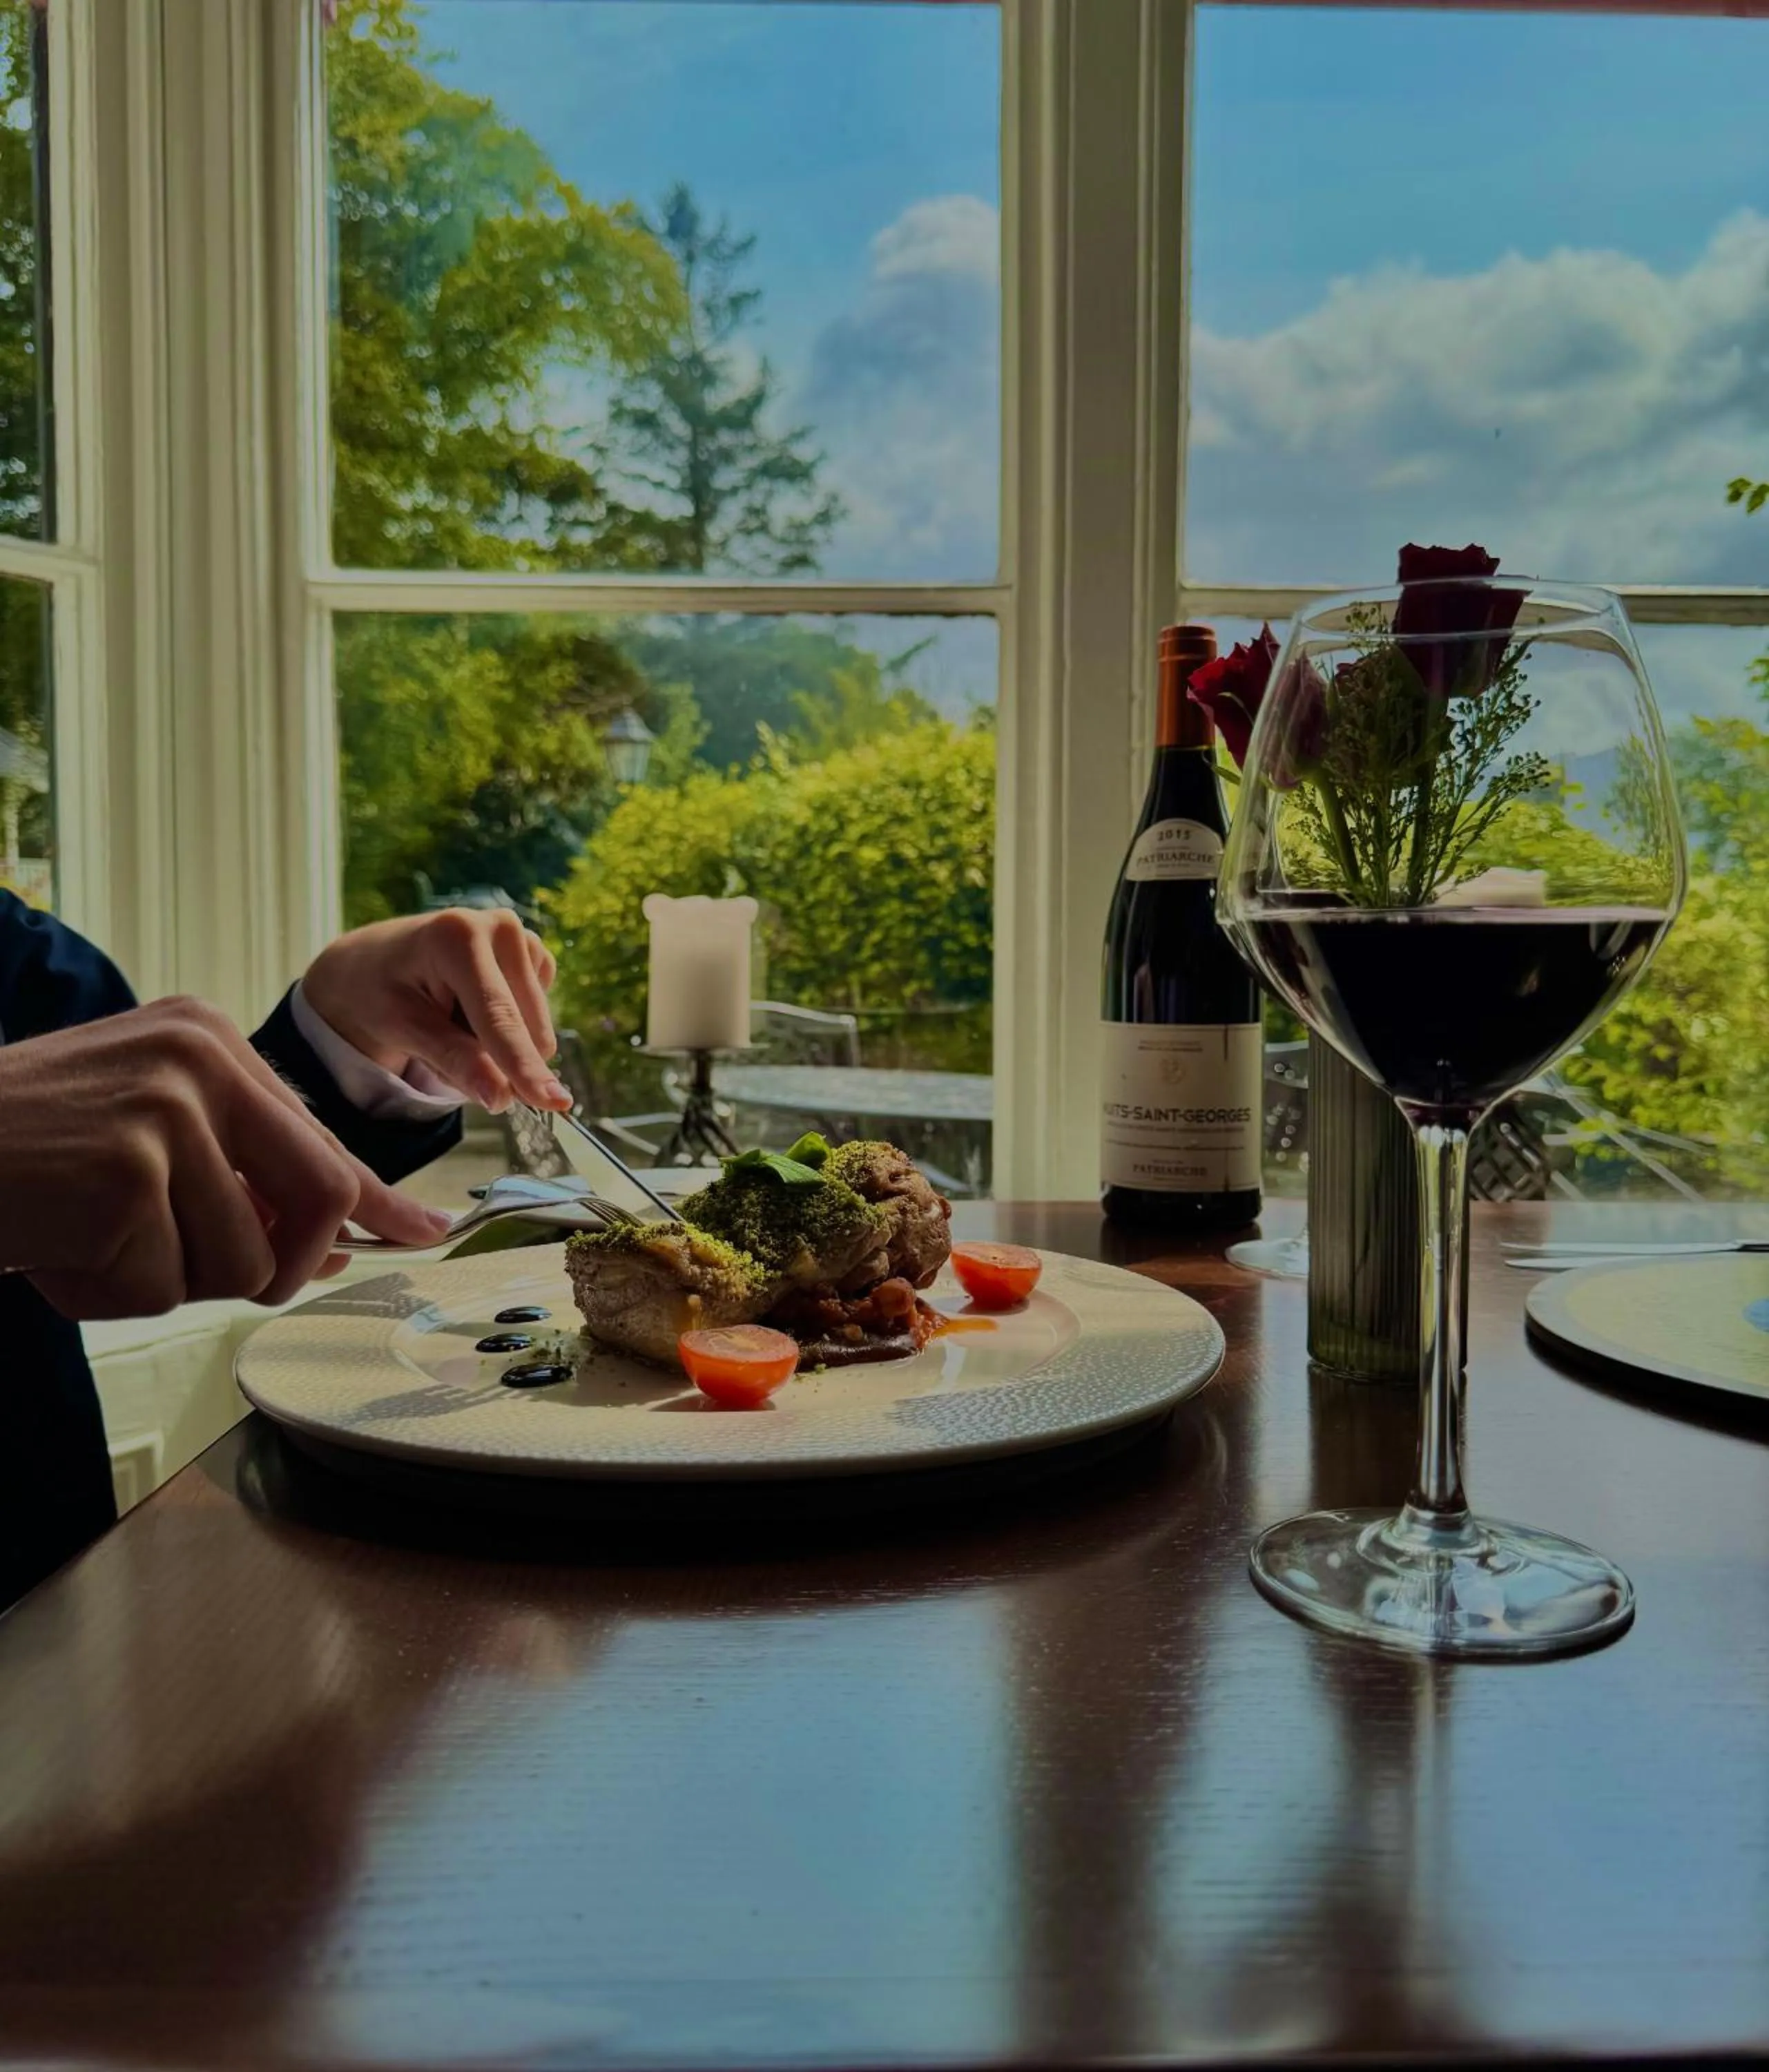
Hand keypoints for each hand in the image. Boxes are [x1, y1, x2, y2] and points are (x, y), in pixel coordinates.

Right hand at [0, 997, 454, 1320]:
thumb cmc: (20, 1156)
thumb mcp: (140, 1132)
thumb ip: (235, 1174)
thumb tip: (333, 1243)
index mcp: (209, 1039)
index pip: (324, 1136)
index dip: (377, 1202)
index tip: (424, 1234)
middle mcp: (200, 1059)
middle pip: (319, 1195)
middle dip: (283, 1264)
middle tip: (216, 1275)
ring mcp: (166, 1111)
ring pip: (237, 1260)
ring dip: (164, 1282)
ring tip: (92, 1241)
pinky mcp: (126, 1172)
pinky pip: (162, 1284)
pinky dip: (109, 1294)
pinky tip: (58, 1251)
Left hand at [300, 910, 567, 1114]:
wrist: (375, 960)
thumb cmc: (379, 991)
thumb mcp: (402, 1028)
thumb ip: (454, 1060)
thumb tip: (503, 1097)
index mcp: (459, 936)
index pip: (499, 1016)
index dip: (523, 1064)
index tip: (555, 1103)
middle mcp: (500, 926)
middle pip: (526, 1026)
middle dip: (494, 1058)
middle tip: (439, 1042)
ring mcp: (522, 937)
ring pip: (535, 1028)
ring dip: (495, 1045)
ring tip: (451, 1020)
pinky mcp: (534, 954)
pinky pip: (536, 1016)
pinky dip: (506, 1029)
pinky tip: (472, 1010)